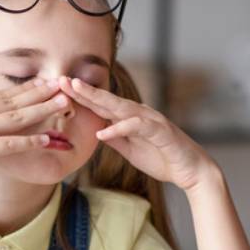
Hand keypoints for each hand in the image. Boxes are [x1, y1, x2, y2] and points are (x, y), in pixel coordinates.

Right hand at [0, 78, 67, 202]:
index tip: (43, 82)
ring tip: (62, 103)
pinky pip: (8, 144)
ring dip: (42, 110)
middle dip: (40, 93)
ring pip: (15, 118)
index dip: (24, 88)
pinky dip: (29, 141)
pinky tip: (46, 139)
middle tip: (63, 85)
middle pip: (12, 101)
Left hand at [59, 76, 217, 193]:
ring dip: (98, 98)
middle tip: (61, 79)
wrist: (190, 170)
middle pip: (106, 99)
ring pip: (120, 106)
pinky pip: (136, 127)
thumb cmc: (161, 158)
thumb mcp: (130, 150)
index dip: (80, 96)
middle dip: (83, 89)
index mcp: (129, 118)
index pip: (100, 105)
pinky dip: (119, 128)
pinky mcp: (160, 131)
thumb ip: (115, 138)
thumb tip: (96, 130)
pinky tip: (103, 131)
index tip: (58, 89)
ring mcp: (150, 120)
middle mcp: (138, 113)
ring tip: (77, 91)